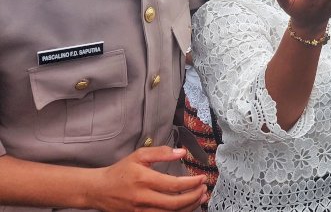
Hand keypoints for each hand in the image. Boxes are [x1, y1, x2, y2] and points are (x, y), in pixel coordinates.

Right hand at [90, 147, 207, 210]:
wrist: (99, 190)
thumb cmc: (120, 171)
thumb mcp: (139, 156)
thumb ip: (161, 152)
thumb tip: (181, 152)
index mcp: (144, 180)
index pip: (174, 185)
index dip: (191, 183)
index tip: (202, 178)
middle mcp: (143, 198)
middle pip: (174, 203)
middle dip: (193, 196)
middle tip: (204, 188)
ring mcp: (141, 210)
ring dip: (189, 207)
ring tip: (200, 197)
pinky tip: (186, 206)